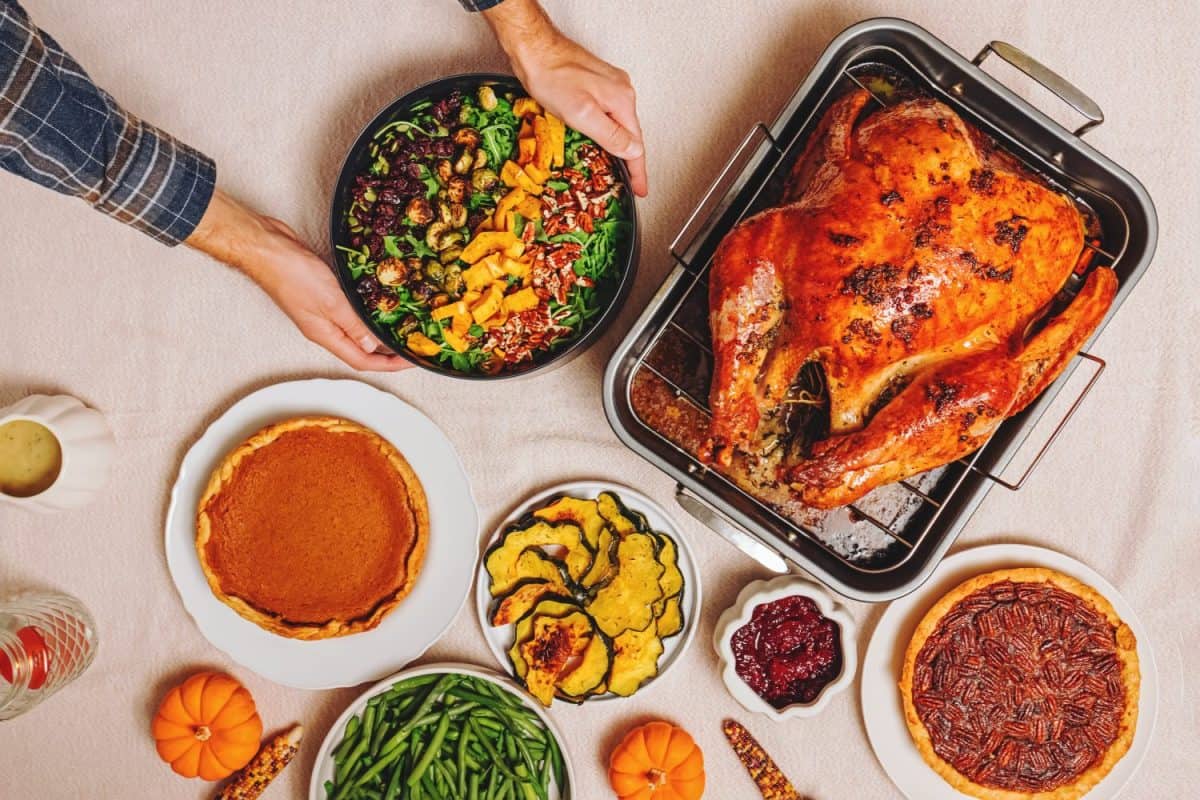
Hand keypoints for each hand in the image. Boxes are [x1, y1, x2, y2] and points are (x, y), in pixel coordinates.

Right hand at [185, 190, 409, 370]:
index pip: (361, 360)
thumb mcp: (331, 301)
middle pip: (359, 349)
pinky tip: (378, 303)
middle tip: (411, 344)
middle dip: (386, 351)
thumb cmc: (291, 273)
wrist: (266, 247)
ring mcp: (321, 311)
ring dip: (378, 330)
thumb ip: (353, 324)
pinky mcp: (321, 294)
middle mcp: (323, 328)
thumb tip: (372, 346)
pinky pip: (349, 310)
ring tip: (402, 326)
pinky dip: (366, 311)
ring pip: (355, 329)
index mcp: (324, 335)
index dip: (387, 365)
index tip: (410, 361)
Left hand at [484, 0, 647, 196]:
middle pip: (631, 134)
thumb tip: (632, 151)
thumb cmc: (552, 75)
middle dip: (631, 160)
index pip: (636, 144)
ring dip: (619, 146)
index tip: (640, 189)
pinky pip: (609, 114)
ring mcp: (609, 85)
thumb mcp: (582, 113)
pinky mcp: (596, 83)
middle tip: (631, 182)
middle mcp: (620, 91)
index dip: (638, 171)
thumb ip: (610, 134)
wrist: (534, 48)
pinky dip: (608, 130)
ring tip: (619, 167)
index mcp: (621, 100)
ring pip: (620, 123)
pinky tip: (602, 138)